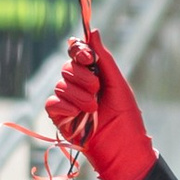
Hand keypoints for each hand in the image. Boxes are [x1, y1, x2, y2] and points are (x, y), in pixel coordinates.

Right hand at [47, 37, 157, 179]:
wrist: (123, 148)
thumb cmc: (126, 117)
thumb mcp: (118, 85)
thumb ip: (104, 59)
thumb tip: (93, 31)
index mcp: (94, 75)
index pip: (77, 53)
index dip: (79, 50)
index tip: (88, 57)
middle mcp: (79, 86)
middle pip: (67, 68)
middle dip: (83, 77)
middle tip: (97, 89)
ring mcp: (68, 102)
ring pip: (60, 85)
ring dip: (79, 96)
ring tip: (94, 109)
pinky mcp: (60, 117)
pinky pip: (52, 103)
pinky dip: (66, 106)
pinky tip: (79, 115)